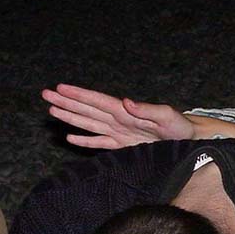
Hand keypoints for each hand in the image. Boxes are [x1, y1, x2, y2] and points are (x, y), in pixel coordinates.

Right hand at [42, 84, 196, 148]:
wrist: (189, 141)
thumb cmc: (180, 127)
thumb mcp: (167, 117)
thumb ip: (147, 109)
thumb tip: (126, 102)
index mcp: (126, 111)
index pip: (97, 101)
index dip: (78, 95)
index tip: (59, 88)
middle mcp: (119, 120)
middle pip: (87, 109)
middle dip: (67, 102)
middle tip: (45, 94)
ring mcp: (119, 132)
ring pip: (89, 123)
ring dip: (71, 117)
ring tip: (52, 110)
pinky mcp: (123, 145)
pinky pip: (99, 143)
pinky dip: (85, 140)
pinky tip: (70, 137)